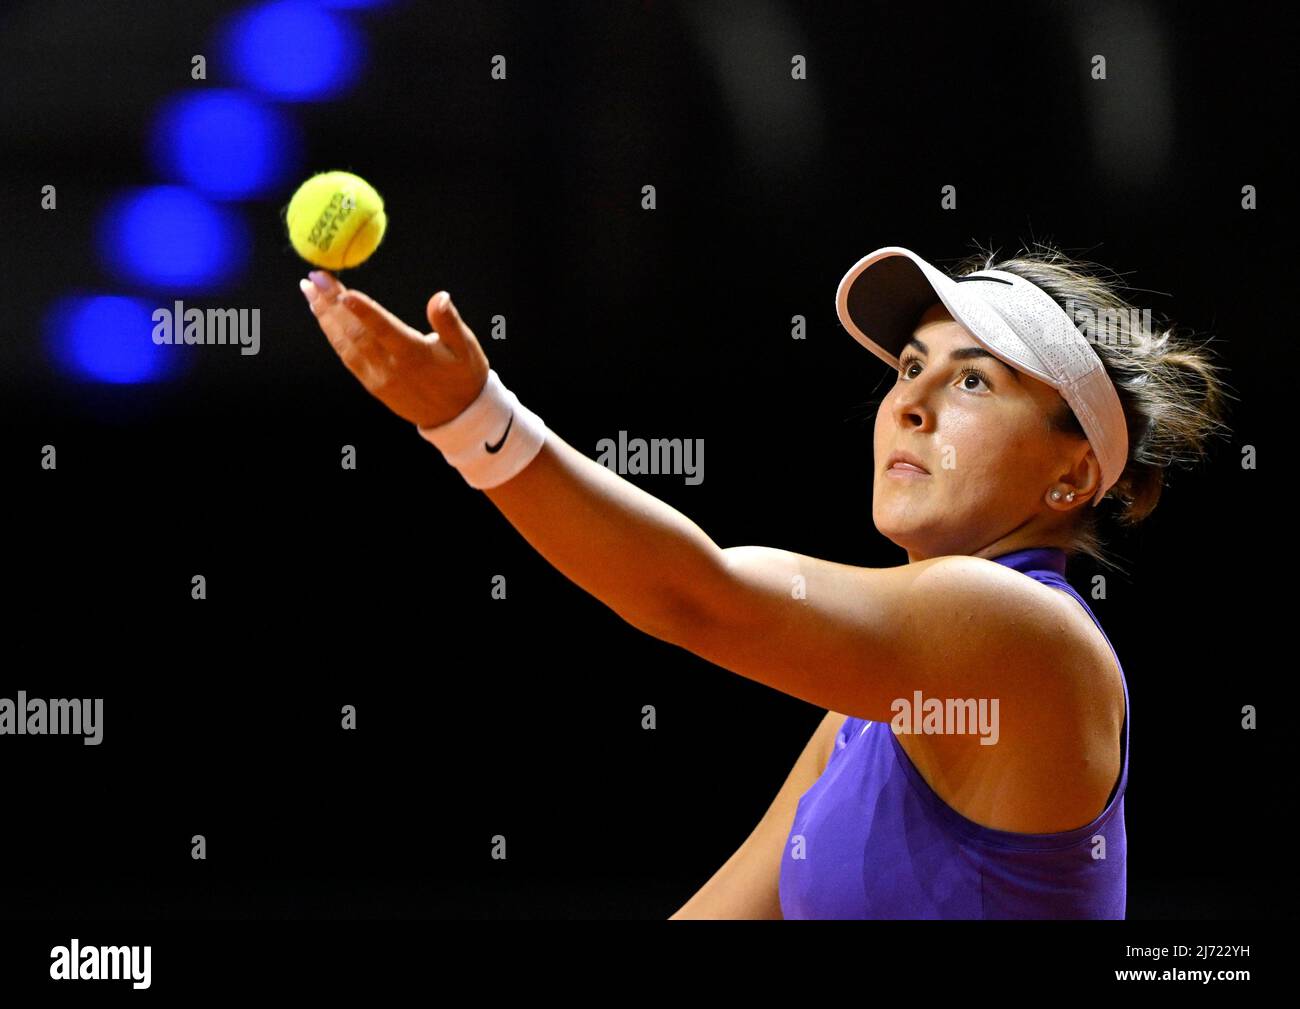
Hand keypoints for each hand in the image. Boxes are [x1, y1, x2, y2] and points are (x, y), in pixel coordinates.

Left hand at [299, 270, 490, 428]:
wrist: (457, 417)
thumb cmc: (464, 377)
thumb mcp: (466, 349)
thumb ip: (449, 322)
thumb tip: (440, 297)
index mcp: (414, 355)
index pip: (383, 330)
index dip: (363, 311)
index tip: (343, 291)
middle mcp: (391, 368)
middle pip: (356, 332)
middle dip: (333, 303)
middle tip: (316, 276)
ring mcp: (378, 378)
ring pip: (345, 345)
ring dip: (326, 317)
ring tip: (310, 291)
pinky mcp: (372, 384)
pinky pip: (347, 357)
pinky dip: (333, 335)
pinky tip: (324, 316)